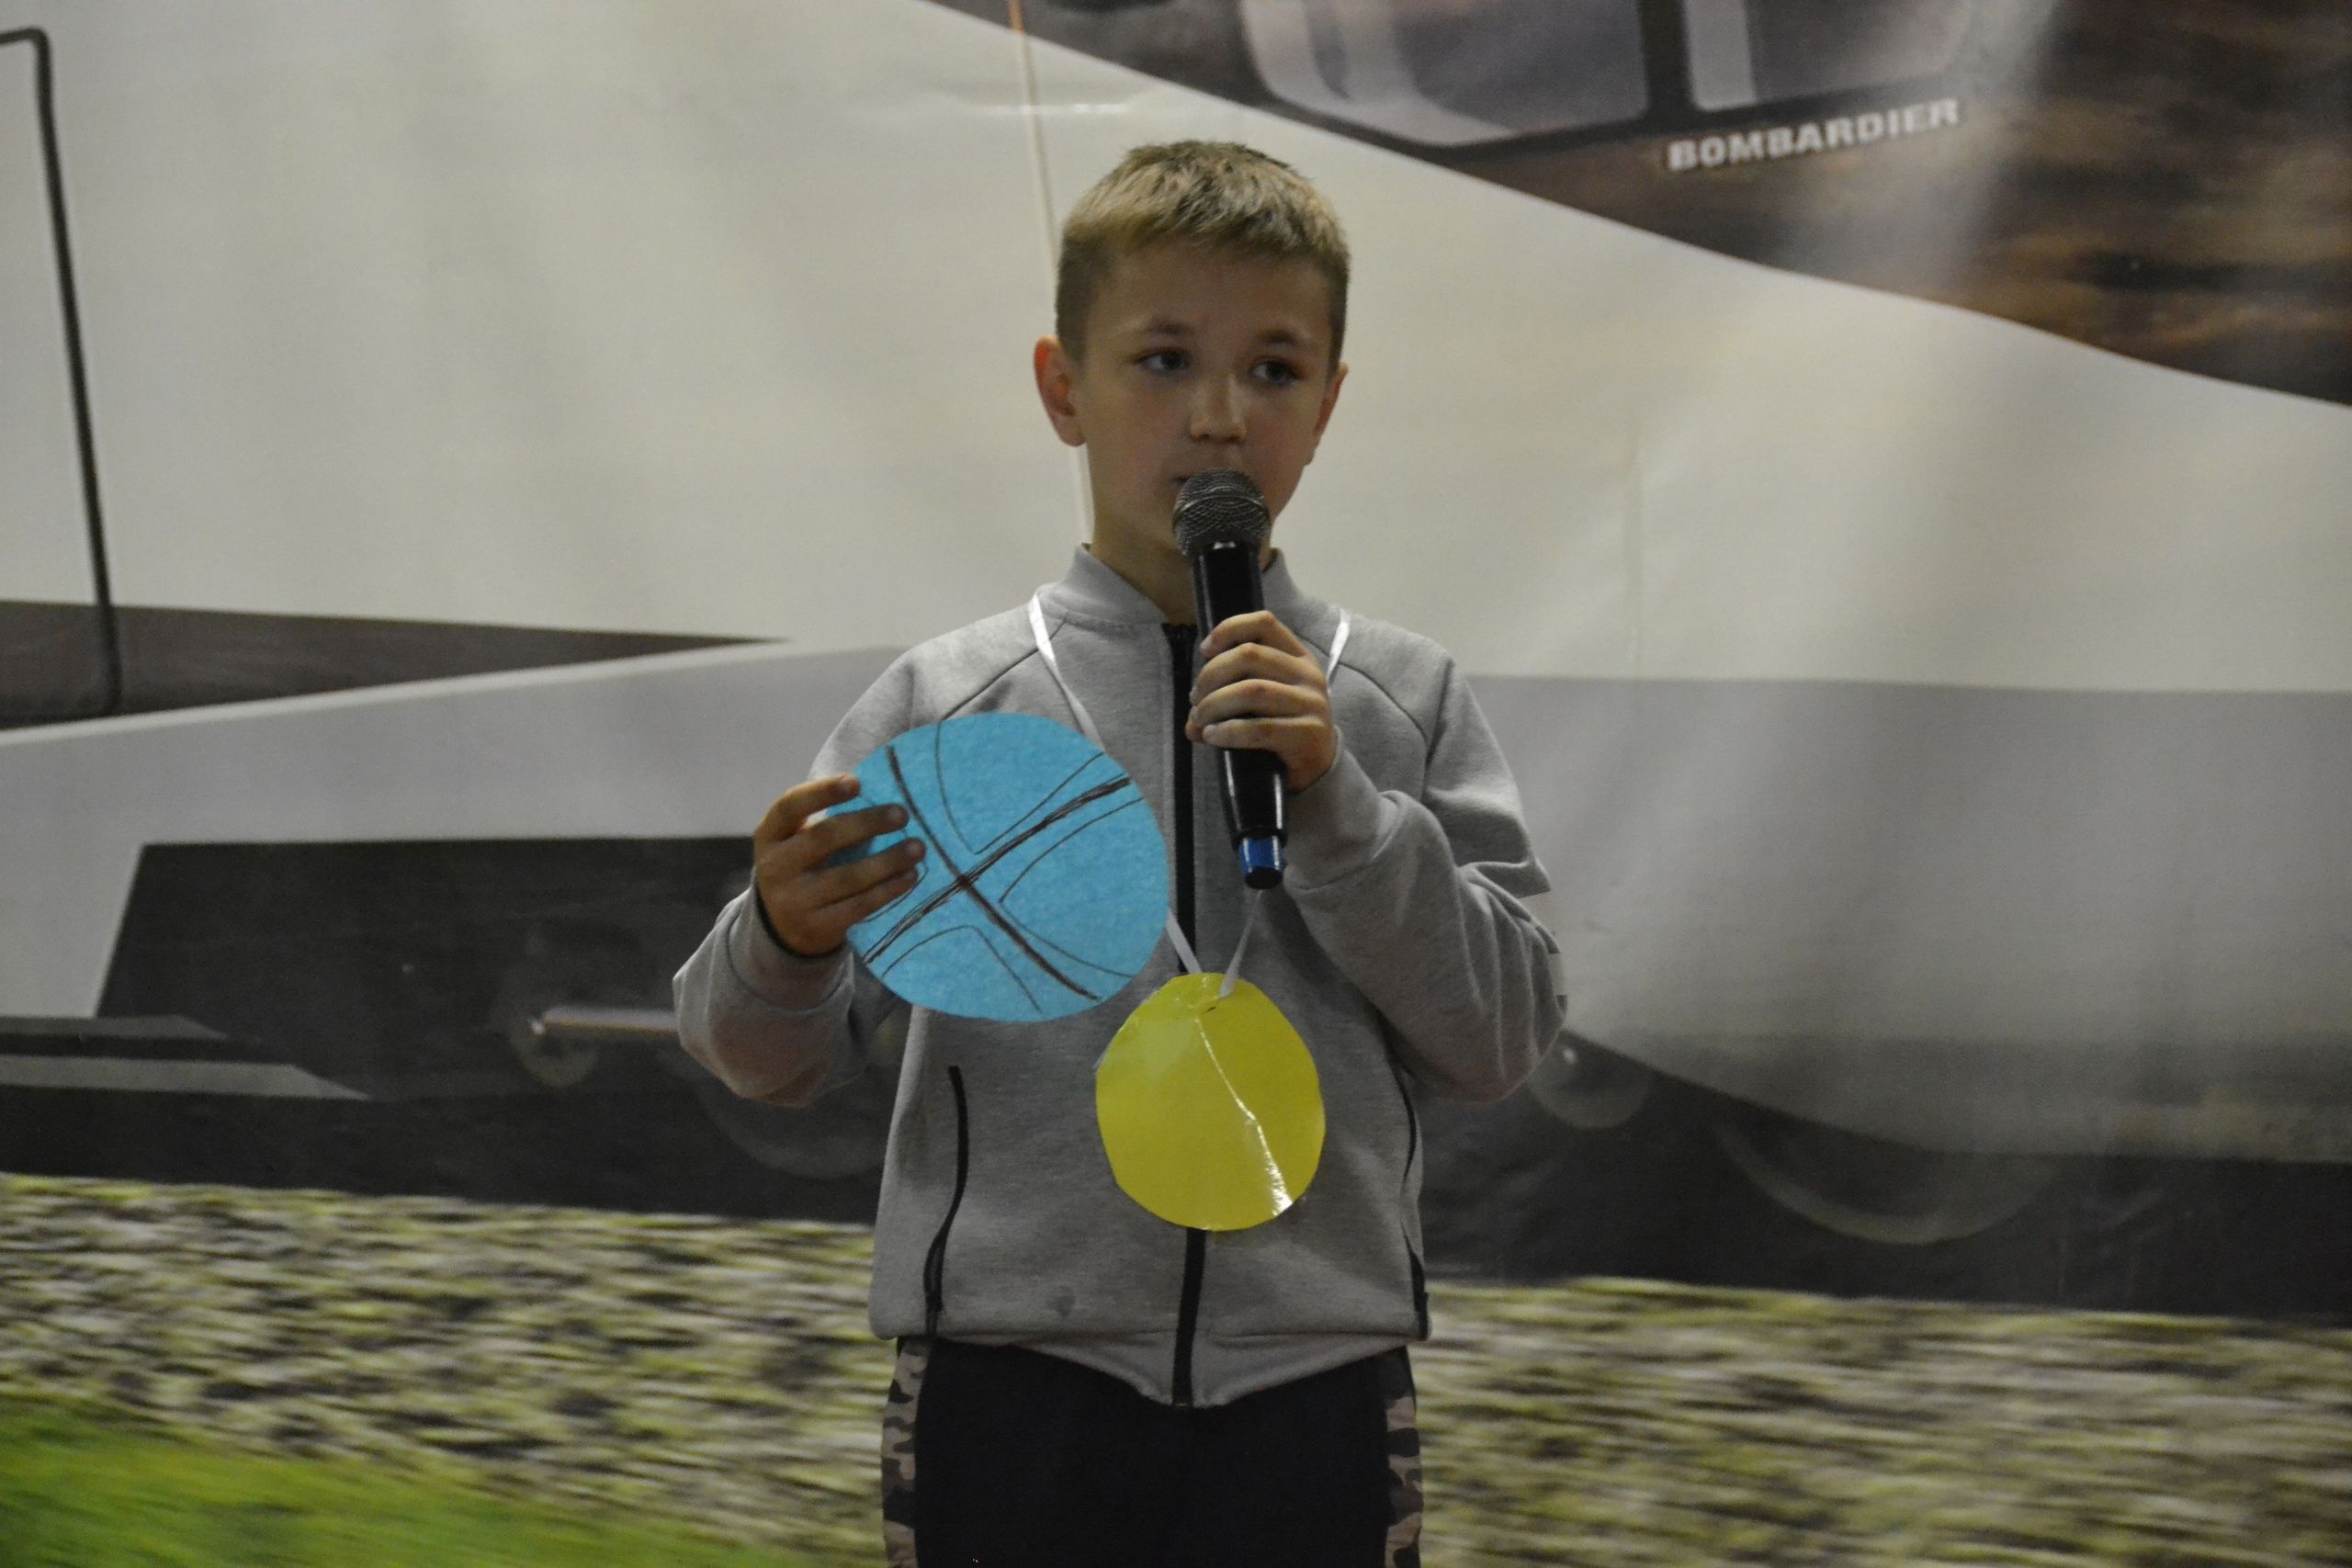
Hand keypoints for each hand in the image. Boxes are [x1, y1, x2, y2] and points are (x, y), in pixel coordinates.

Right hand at [750, 775, 925, 958]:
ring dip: (887, 861)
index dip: (822, 792)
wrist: (782, 926)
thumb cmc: (801, 866)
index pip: (790, 806)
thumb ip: (826, 820)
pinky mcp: (816, 927)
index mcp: (770, 835)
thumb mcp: (796, 841)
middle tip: (902, 814)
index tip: (857, 782)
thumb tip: (883, 795)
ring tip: (917, 848)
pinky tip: (910, 876)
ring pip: (847, 877)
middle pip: (823, 839)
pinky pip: (859, 906)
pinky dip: (888, 890)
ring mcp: (793, 901)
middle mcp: (775, 867)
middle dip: (866, 824)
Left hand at [1185, 610, 1338, 790]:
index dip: (1229, 629)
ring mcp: (1311, 703)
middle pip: (1250, 655)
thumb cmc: (1284, 727)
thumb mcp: (1261, 704)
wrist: (1319, 767)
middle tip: (1195, 699)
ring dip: (1215, 704)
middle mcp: (1308, 674)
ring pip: (1252, 690)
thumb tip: (1191, 722)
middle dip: (1212, 674)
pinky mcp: (1307, 734)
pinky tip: (1212, 736)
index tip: (1205, 651)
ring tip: (1200, 720)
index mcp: (1298, 657)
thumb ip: (1228, 698)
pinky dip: (1229, 731)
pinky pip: (1260, 728)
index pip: (1265, 623)